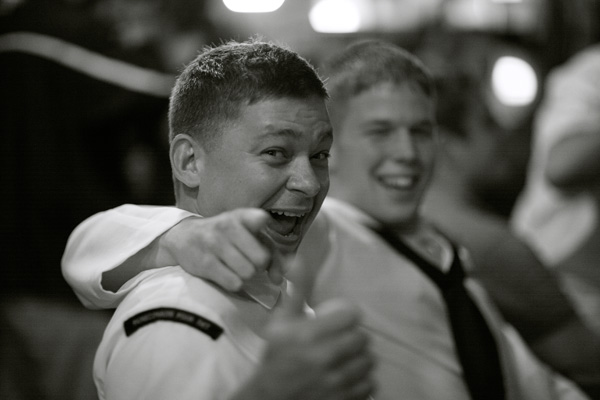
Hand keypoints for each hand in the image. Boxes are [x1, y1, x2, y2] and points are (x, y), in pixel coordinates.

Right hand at [161, 208, 274, 290]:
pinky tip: (227, 275)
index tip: (262, 241)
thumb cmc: (224, 237)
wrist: (183, 236)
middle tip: (249, 261)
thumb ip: (270, 252)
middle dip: (259, 265)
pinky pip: (234, 283)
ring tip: (236, 268)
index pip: (262, 219)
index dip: (267, 233)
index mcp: (241, 216)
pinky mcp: (205, 263)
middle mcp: (228, 226)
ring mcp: (215, 244)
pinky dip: (234, 283)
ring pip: (248, 272)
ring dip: (246, 275)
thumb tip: (278, 279)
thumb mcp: (247, 234)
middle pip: (262, 258)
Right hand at [234, 259, 375, 399]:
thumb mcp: (281, 321)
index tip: (340, 321)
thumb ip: (295, 290)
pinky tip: (349, 376)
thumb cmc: (277, 356)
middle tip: (343, 340)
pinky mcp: (343, 399)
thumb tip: (297, 259)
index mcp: (308, 334)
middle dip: (354, 338)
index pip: (352, 316)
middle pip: (363, 339)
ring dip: (360, 359)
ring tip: (347, 358)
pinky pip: (369, 384)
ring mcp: (335, 382)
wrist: (271, 397)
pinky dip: (362, 381)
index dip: (347, 317)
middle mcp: (324, 357)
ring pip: (368, 361)